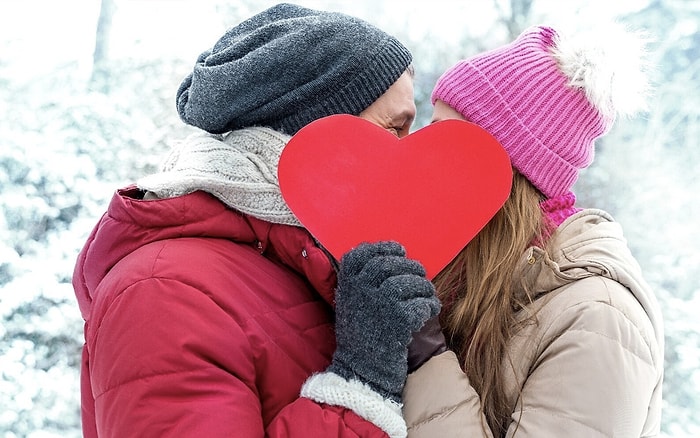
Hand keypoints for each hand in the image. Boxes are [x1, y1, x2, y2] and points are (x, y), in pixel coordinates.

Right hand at [328, 241, 439, 401]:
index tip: (399, 250)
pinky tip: (431, 310)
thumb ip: (362, 284)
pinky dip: (430, 305)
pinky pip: (422, 304)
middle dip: (410, 266)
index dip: (383, 247)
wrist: (362, 372)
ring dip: (424, 286)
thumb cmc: (360, 338)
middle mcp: (362, 289)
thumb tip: (390, 261)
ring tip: (428, 294)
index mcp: (347, 284)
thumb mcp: (350, 306)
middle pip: (391, 264)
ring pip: (411, 282)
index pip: (362, 253)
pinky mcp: (400, 319)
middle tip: (420, 273)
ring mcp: (381, 303)